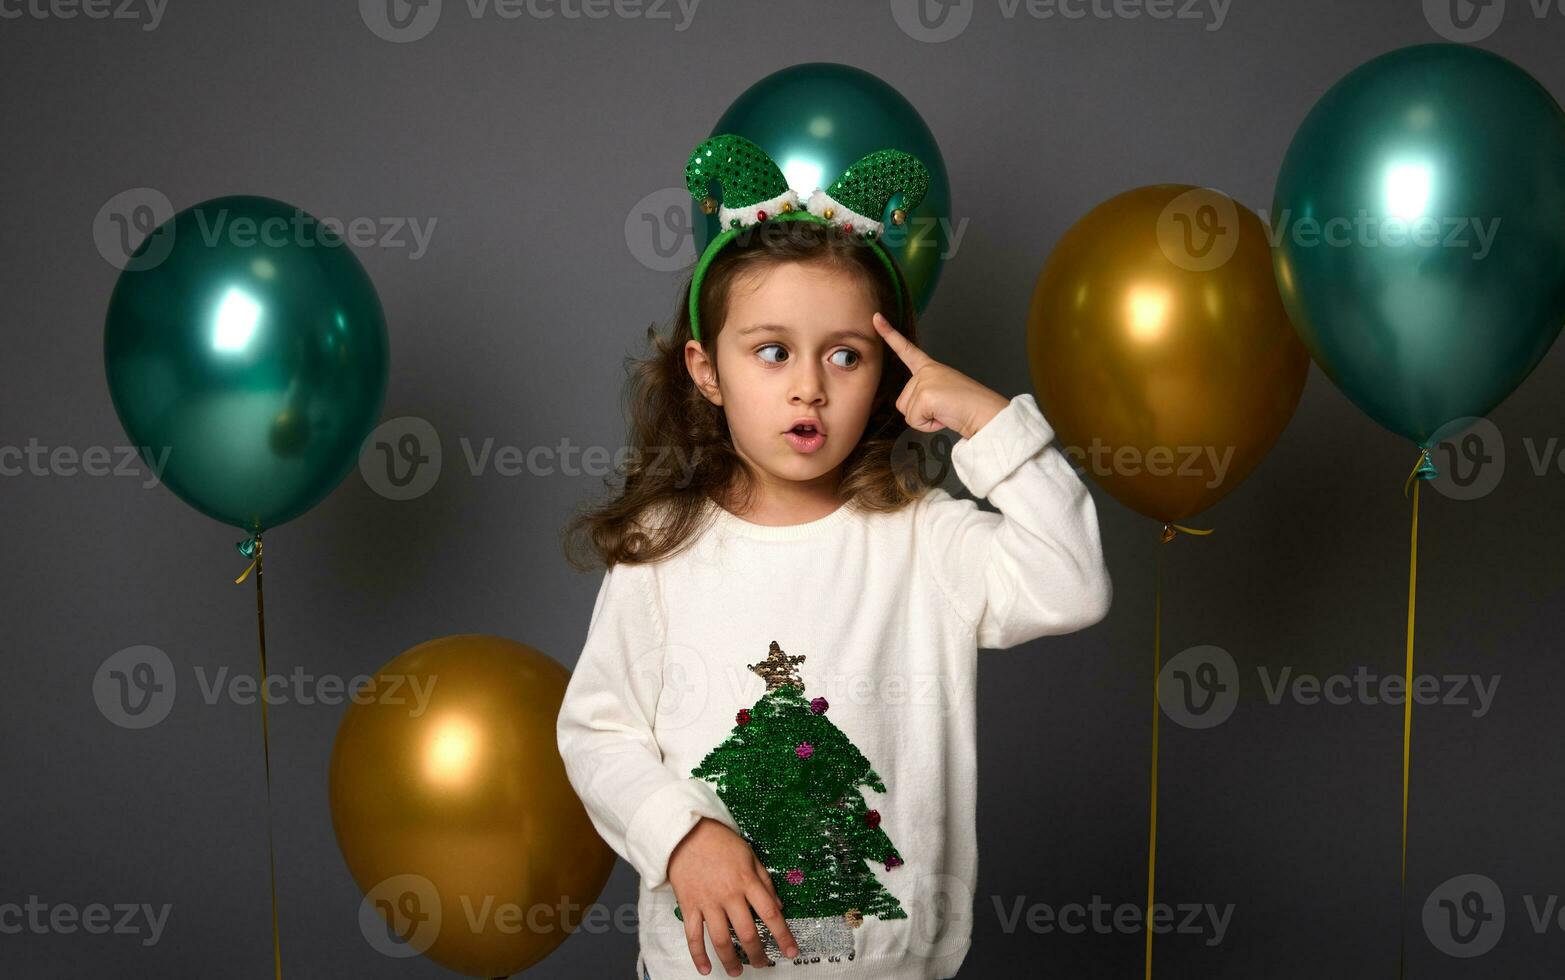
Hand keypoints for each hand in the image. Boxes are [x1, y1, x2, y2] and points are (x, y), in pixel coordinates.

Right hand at [668, 817, 798, 974]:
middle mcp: (729, 895)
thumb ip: (765, 881)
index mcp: (747, 881)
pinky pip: (693, 936)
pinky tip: (705, 969)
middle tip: (763, 964)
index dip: (783, 935)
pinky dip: (698, 956)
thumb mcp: (750, 855)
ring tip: (738, 971)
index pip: (770, 914)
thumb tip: (779, 906)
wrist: (684, 832)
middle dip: (758, 953)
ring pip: (721, 940)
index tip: (791, 951)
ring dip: (731, 960)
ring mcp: (708, 902)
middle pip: (747, 933)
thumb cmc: (720, 842)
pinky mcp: (689, 906)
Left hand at [873, 312, 1009, 439]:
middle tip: (945, 409)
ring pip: (906, 412)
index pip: (906, 349)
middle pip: (902, 402)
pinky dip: (928, 425)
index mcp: (930, 368)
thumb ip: (924, 395)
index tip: (876, 318)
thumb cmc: (968, 407)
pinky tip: (944, 416)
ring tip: (945, 411)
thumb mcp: (942, 395)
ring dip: (924, 419)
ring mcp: (924, 381)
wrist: (986, 413)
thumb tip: (914, 410)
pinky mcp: (925, 395)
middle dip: (921, 413)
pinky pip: (914, 420)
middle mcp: (925, 371)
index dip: (890, 334)